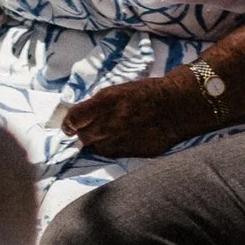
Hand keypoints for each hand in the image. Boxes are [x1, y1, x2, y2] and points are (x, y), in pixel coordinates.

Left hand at [62, 74, 206, 157]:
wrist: (176, 106)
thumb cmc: (147, 93)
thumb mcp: (119, 90)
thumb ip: (98, 104)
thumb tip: (79, 117)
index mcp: (106, 101)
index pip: (74, 118)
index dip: (68, 123)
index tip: (68, 125)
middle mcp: (111, 122)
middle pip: (82, 136)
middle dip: (82, 132)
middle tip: (87, 128)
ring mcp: (120, 139)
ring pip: (95, 147)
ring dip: (95, 141)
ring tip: (105, 132)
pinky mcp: (131, 151)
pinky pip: (110, 153)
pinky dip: (109, 148)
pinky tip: (117, 139)